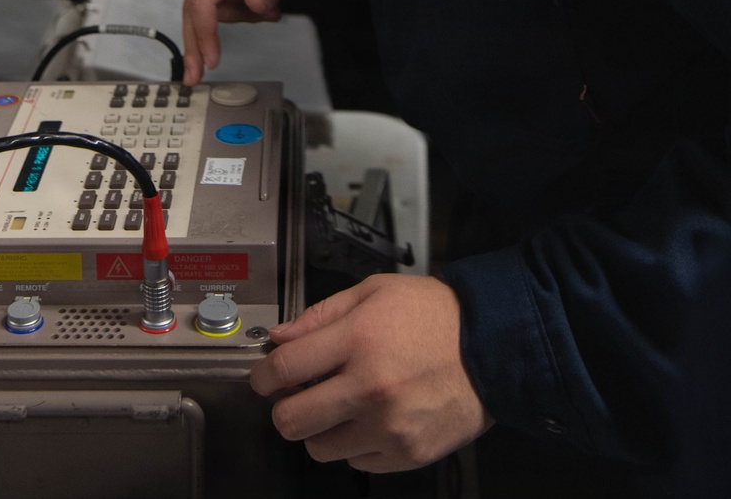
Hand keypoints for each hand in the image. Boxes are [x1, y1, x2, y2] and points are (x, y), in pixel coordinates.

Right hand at [182, 0, 326, 84]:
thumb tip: (253, 7)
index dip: (205, 33)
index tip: (211, 61)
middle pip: (193, 3)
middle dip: (197, 40)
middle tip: (196, 74)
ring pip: (207, 2)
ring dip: (234, 17)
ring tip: (268, 13)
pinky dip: (234, 6)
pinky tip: (259, 5)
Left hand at [251, 274, 492, 471]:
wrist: (491, 346)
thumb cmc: (435, 315)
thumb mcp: (374, 292)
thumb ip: (321, 315)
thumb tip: (280, 337)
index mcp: (357, 340)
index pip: (284, 368)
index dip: (263, 375)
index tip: (263, 378)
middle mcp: (369, 388)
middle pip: (291, 420)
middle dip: (284, 408)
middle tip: (295, 396)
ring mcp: (388, 427)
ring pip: (319, 448)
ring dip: (320, 429)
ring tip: (339, 406)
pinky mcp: (406, 454)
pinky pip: (357, 462)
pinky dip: (355, 444)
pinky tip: (370, 418)